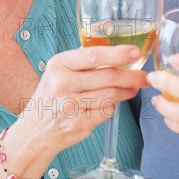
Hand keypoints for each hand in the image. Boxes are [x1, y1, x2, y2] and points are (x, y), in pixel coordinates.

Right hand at [17, 45, 147, 155]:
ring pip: (111, 95)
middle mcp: (62, 83)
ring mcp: (70, 105)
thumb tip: (114, 48)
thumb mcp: (58, 71)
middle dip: (131, 76)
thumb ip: (81, 60)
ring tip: (133, 88)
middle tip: (144, 75)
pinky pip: (107, 111)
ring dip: (127, 91)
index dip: (118, 53)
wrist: (34, 131)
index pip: (93, 55)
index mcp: (58, 64)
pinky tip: (109, 104)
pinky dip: (112, 107)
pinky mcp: (78, 123)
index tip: (135, 52)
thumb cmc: (51, 97)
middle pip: (108, 76)